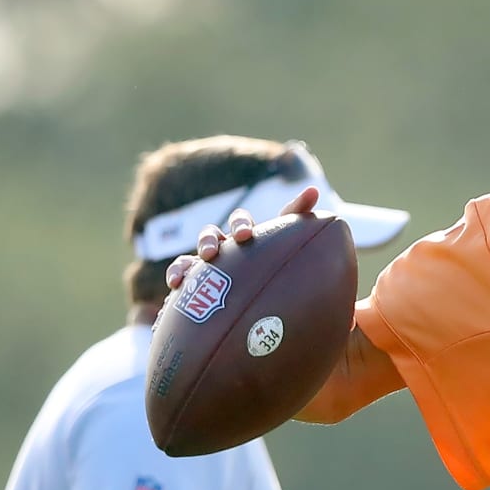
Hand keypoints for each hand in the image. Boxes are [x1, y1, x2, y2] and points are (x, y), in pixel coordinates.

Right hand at [165, 186, 319, 290]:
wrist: (265, 301)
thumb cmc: (279, 269)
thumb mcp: (290, 246)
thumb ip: (299, 219)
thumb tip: (314, 189)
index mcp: (248, 238)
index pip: (242, 223)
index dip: (241, 225)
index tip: (245, 236)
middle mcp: (225, 247)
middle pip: (212, 234)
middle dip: (209, 240)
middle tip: (214, 252)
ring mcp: (208, 263)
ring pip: (191, 255)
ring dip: (188, 260)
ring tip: (190, 272)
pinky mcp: (194, 282)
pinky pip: (181, 274)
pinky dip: (177, 274)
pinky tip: (175, 283)